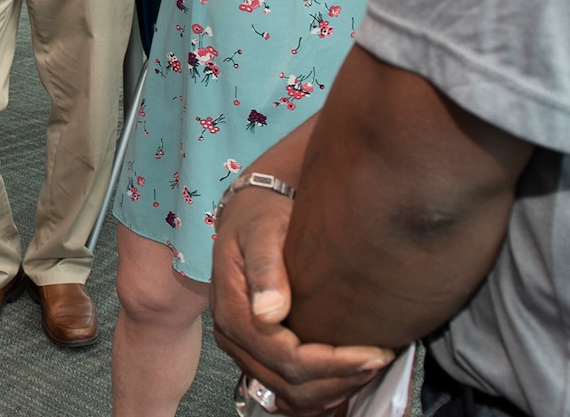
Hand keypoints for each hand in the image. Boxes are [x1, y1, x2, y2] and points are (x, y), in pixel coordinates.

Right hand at [211, 187, 392, 415]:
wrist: (248, 217)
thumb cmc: (259, 219)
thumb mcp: (262, 230)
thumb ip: (265, 268)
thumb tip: (269, 312)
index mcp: (232, 311)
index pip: (285, 357)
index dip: (333, 363)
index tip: (375, 352)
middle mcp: (232, 338)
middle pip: (289, 384)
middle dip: (340, 379)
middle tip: (381, 359)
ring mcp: (243, 350)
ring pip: (289, 397)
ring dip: (333, 391)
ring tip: (369, 369)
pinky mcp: (257, 355)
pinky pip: (286, 394)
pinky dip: (319, 395)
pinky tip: (347, 378)